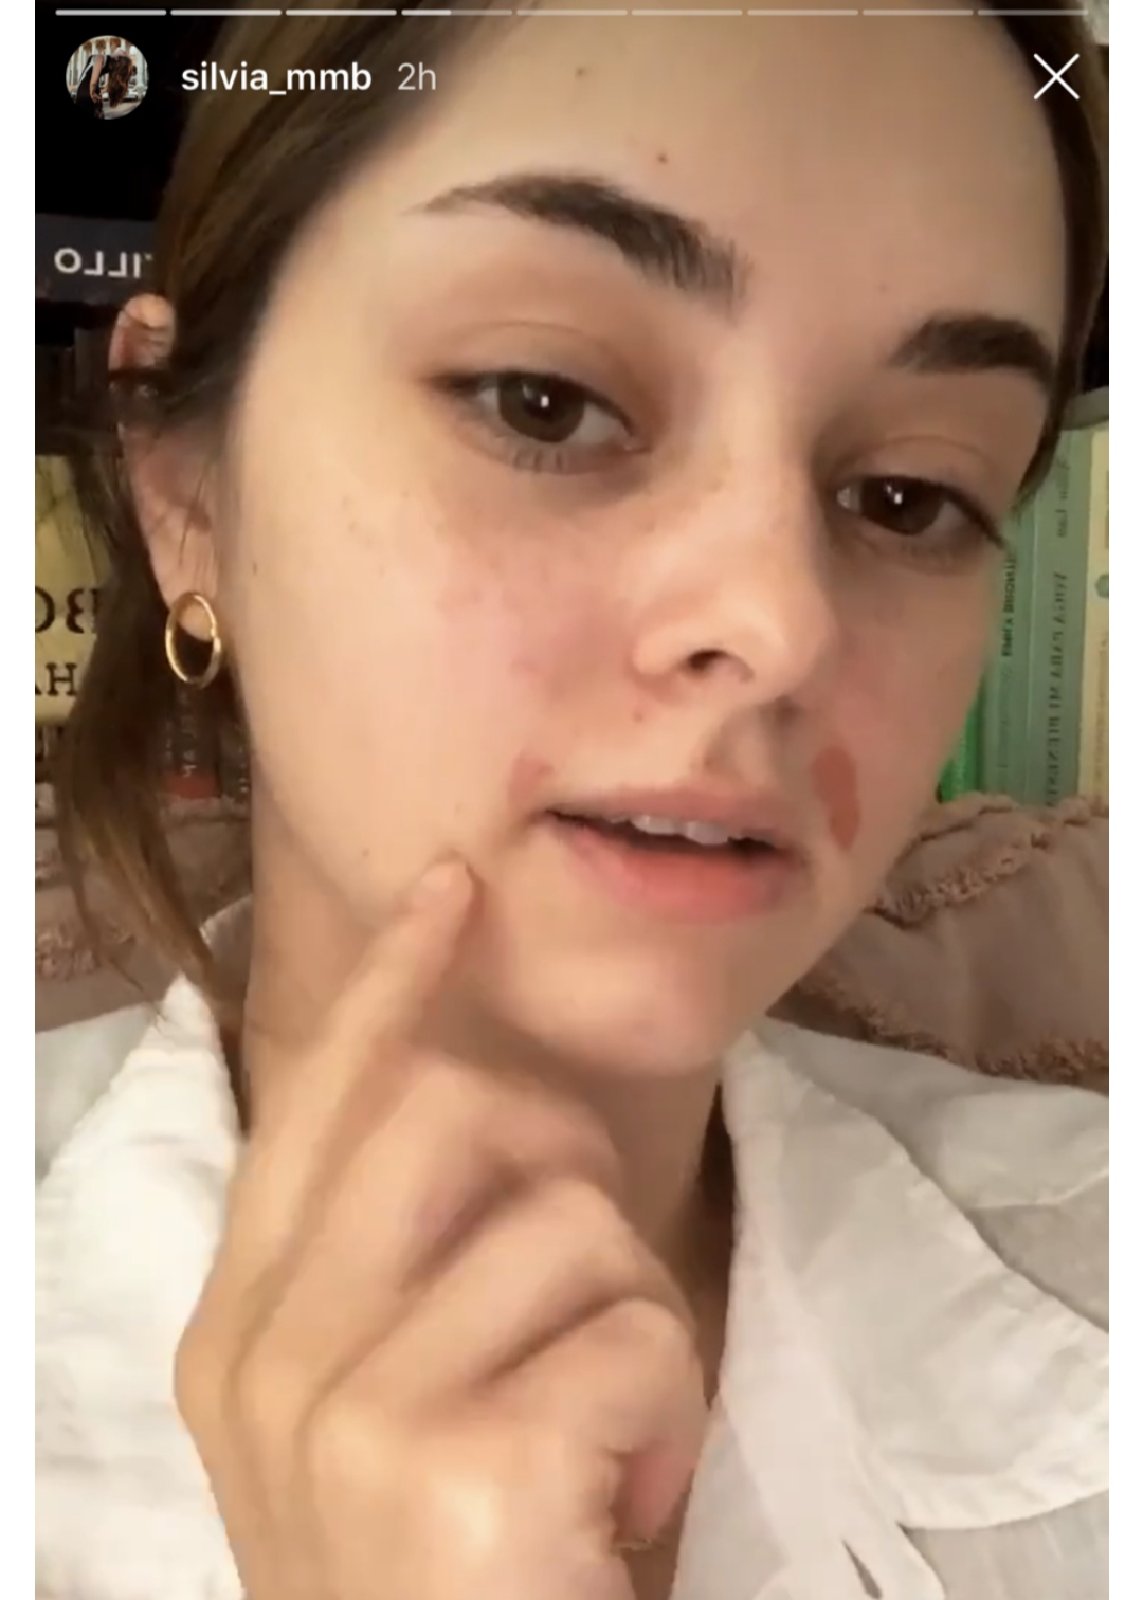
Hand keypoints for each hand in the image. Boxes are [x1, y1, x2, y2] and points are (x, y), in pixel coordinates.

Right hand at [175, 859, 707, 1599]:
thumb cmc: (446, 1561)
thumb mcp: (373, 1403)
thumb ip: (394, 1265)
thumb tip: (485, 1100)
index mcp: (243, 1327)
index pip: (320, 1099)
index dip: (394, 985)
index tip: (454, 890)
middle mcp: (271, 1357)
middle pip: (458, 1109)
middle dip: (567, 1160)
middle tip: (592, 1276)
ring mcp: (354, 1416)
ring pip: (575, 1225)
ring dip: (634, 1324)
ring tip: (601, 1433)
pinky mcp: (466, 1472)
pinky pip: (639, 1339)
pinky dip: (667, 1409)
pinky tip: (618, 1497)